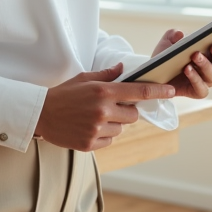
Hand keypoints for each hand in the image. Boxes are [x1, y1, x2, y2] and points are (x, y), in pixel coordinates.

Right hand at [34, 63, 175, 151]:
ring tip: (94, 118)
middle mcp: (103, 111)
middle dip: (126, 111)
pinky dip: (104, 136)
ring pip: (121, 129)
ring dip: (114, 124)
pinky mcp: (90, 144)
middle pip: (133, 114)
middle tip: (110, 107)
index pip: (139, 91)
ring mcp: (97, 129)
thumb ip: (106, 75)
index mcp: (103, 92)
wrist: (40, 114)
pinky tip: (88, 128)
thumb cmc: (63, 94)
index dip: (158, 91)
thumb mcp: (83, 78)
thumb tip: (123, 68)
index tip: (171, 91)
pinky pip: (110, 140)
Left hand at [153, 29, 211, 99]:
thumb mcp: (167, 42)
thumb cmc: (166, 56)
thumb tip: (181, 34)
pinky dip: (195, 79)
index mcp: (211, 52)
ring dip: (205, 64)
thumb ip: (173, 35)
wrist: (154, 76)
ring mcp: (205, 80)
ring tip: (195, 55)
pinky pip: (202, 88)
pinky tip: (187, 70)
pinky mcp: (197, 91)